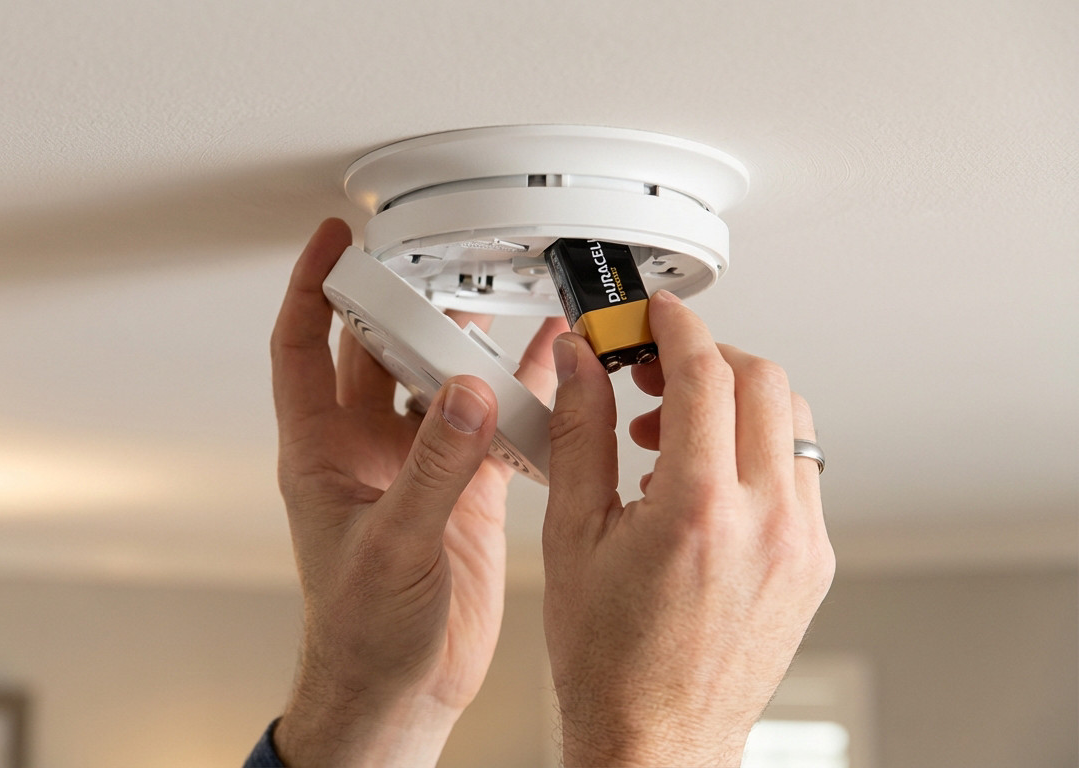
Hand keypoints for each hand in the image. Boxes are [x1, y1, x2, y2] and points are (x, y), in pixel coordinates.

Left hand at [269, 219, 564, 766]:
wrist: (400, 693)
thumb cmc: (360, 634)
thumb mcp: (393, 546)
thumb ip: (432, 469)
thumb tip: (466, 395)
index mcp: (320, 454)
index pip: (302, 347)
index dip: (311, 288)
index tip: (332, 242)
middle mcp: (365, 451)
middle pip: (376, 351)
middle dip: (403, 302)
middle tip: (436, 261)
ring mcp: (416, 468)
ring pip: (438, 382)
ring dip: (464, 344)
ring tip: (497, 299)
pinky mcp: (463, 493)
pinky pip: (492, 427)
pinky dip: (517, 395)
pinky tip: (546, 368)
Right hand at [542, 290, 834, 766]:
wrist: (656, 735)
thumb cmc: (608, 657)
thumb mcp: (572, 534)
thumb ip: (580, 433)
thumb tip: (582, 364)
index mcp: (699, 510)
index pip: (705, 374)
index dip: (676, 327)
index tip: (655, 314)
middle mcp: (766, 523)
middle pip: (763, 382)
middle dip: (707, 356)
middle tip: (654, 370)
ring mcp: (801, 545)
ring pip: (790, 422)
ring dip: (735, 402)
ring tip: (671, 432)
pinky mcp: (814, 564)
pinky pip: (798, 473)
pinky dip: (755, 449)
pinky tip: (703, 478)